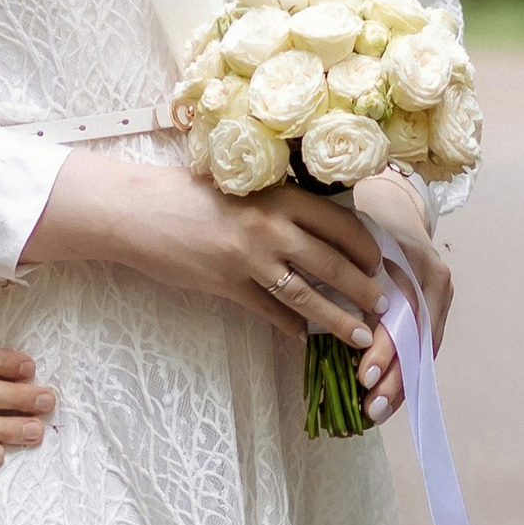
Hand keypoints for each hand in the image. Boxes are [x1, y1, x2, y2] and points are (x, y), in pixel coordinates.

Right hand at [24, 154, 381, 348]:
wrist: (138, 209)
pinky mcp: (227, 286)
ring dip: (338, 320)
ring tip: (361, 336)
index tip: (381, 263)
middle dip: (364, 290)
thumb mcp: (243, 185)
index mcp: (278, 197)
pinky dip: (289, 328)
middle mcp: (270, 228)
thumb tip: (318, 224)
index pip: (339, 224)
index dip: (365, 247)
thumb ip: (279, 205)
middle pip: (332, 264)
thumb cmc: (189, 190)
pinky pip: (269, 312)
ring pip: (307, 296)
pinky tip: (303, 339)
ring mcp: (249, 261)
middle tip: (386, 307)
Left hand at [354, 203, 452, 422]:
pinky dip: (405, 373)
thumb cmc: (370, 223)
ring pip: (422, 350)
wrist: (395, 206)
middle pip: (419, 341)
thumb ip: (352, 280)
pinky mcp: (434, 309)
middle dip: (396, 378)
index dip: (387, 351)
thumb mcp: (360, 244)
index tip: (365, 377)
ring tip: (377, 411)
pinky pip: (421, 347)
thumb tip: (329, 327)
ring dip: (402, 384)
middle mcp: (436, 285)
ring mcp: (440, 298)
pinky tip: (389, 397)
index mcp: (421, 267)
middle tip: (371, 407)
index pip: (407, 319)